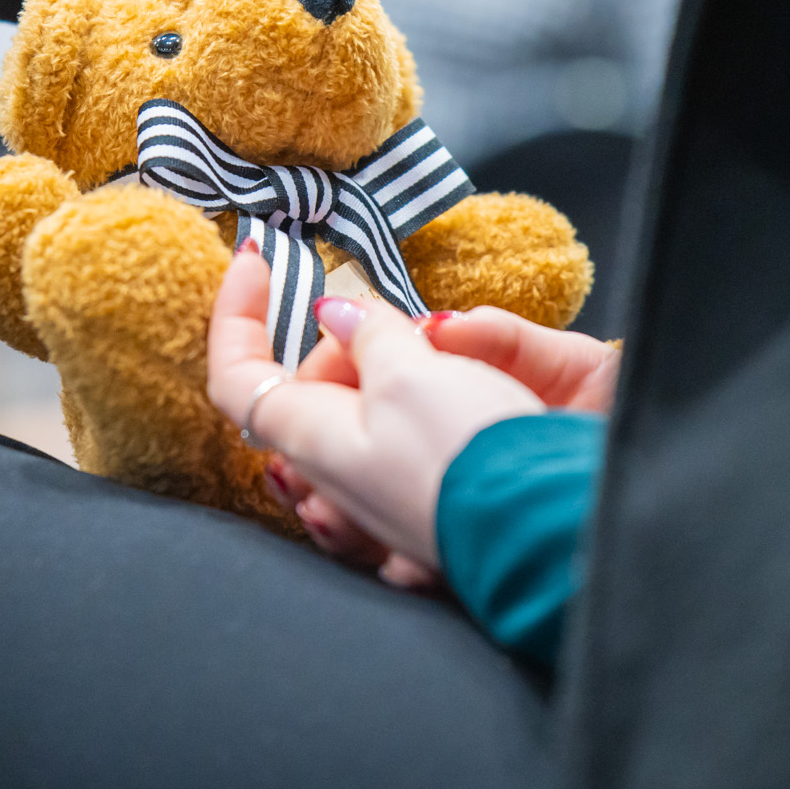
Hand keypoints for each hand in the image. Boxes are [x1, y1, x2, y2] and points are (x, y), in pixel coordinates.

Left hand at [206, 248, 543, 571]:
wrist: (554, 532)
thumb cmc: (472, 456)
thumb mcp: (413, 376)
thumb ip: (371, 335)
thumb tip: (337, 314)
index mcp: (312, 439)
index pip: (235, 376)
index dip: (235, 314)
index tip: (256, 256)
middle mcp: (336, 474)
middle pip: (308, 389)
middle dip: (342, 341)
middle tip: (406, 325)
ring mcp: (380, 497)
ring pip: (357, 414)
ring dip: (382, 367)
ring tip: (432, 348)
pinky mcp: (428, 504)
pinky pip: (403, 441)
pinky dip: (417, 398)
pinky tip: (448, 383)